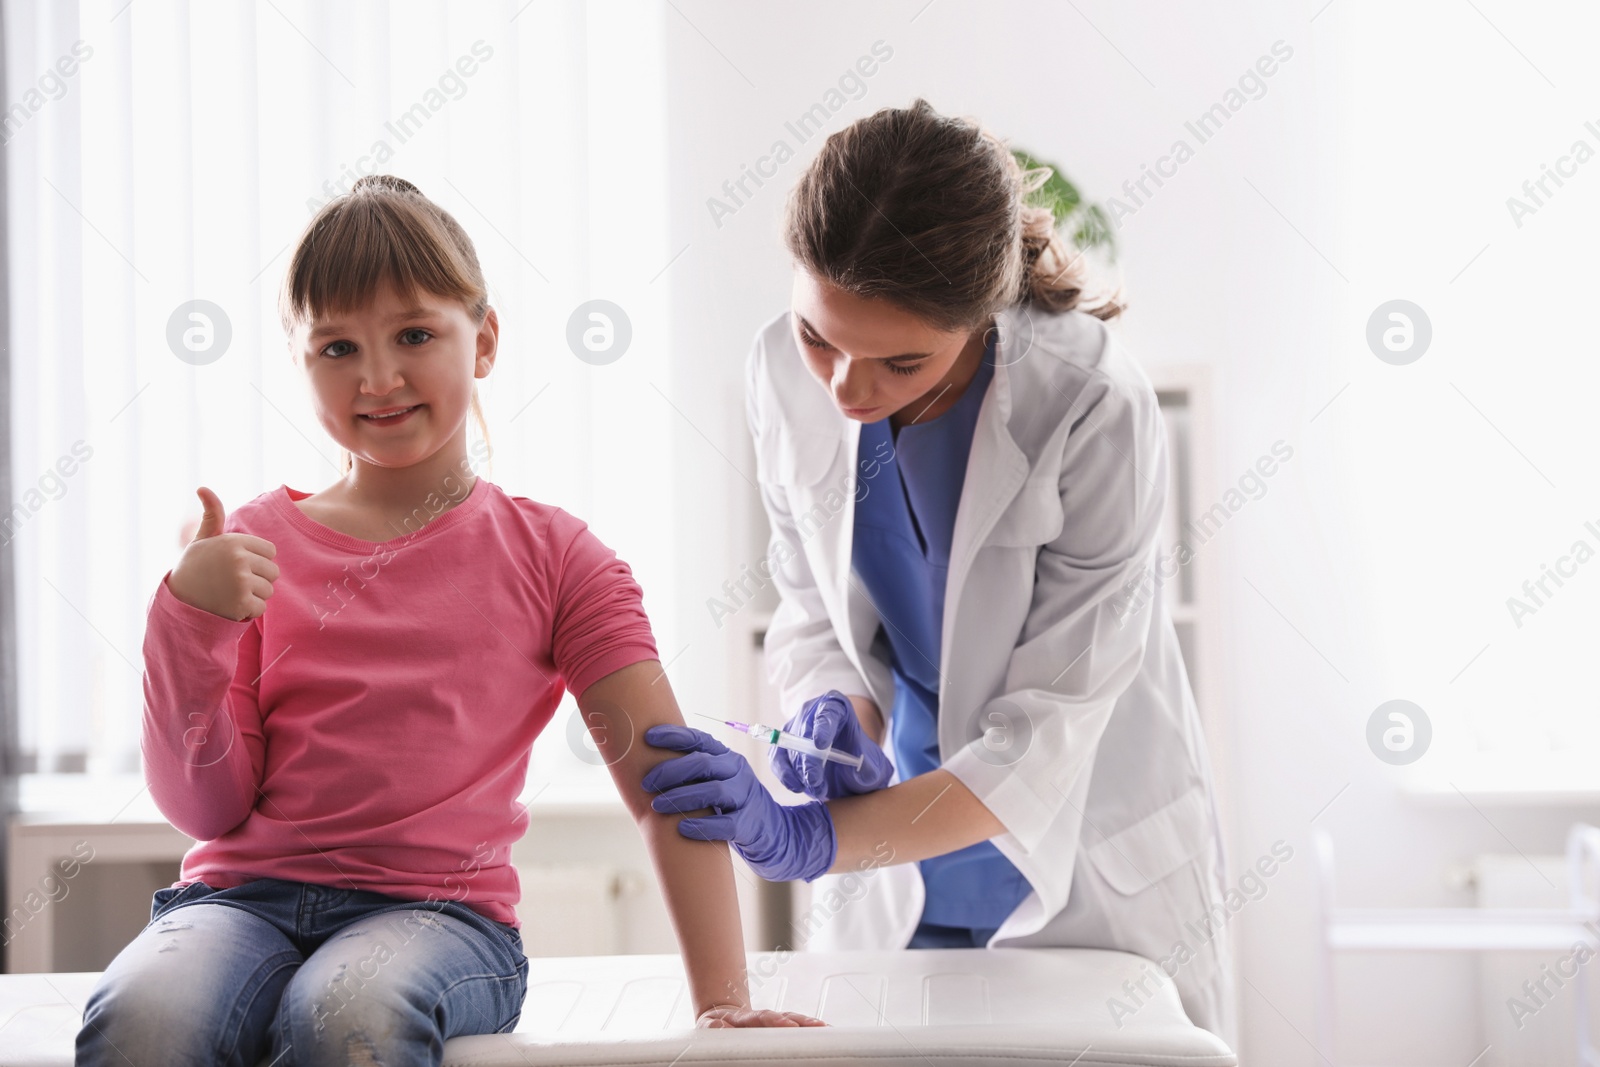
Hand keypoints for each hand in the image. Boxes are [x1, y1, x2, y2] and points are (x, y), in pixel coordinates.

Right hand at [166, 487, 279, 621]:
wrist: (177, 598)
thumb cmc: (195, 566)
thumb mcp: (204, 538)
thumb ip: (212, 514)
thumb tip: (203, 488)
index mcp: (234, 542)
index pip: (270, 551)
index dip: (256, 559)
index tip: (236, 564)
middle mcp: (239, 559)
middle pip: (273, 572)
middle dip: (258, 578)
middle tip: (233, 581)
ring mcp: (240, 582)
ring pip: (268, 590)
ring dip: (253, 595)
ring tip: (230, 593)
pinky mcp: (241, 604)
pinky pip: (261, 608)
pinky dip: (248, 610)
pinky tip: (230, 605)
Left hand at [642, 725, 835, 882]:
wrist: (770, 830)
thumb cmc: (728, 804)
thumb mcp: (714, 780)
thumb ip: (691, 771)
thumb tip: (644, 764)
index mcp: (725, 756)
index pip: (699, 739)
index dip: (673, 736)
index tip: (648, 737)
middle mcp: (737, 771)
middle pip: (703, 763)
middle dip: (670, 771)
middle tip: (646, 783)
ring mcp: (745, 796)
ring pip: (713, 791)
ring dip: (681, 797)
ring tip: (657, 805)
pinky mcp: (749, 824)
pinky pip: (725, 824)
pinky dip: (701, 826)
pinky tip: (682, 828)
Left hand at [696, 1004, 827, 1027]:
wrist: (718, 1016)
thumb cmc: (715, 1027)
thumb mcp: (707, 1028)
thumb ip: (714, 1028)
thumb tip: (722, 1028)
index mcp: (743, 1018)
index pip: (761, 1017)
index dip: (775, 1020)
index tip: (788, 1025)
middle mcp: (761, 1017)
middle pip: (784, 1016)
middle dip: (801, 1021)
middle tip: (817, 1027)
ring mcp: (771, 1021)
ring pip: (793, 1019)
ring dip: (809, 1024)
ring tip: (827, 1029)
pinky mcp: (779, 1026)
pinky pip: (797, 1026)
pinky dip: (811, 1028)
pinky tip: (826, 1031)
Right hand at [769, 690, 893, 800]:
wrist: (849, 771)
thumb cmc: (863, 762)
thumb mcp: (875, 766)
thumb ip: (871, 770)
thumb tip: (859, 771)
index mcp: (838, 707)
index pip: (828, 710)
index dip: (823, 725)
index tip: (821, 744)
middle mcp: (813, 713)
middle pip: (804, 730)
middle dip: (808, 758)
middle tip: (815, 781)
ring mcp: (796, 729)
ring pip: (789, 746)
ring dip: (798, 770)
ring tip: (816, 789)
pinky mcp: (784, 746)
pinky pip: (777, 757)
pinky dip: (784, 773)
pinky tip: (796, 786)